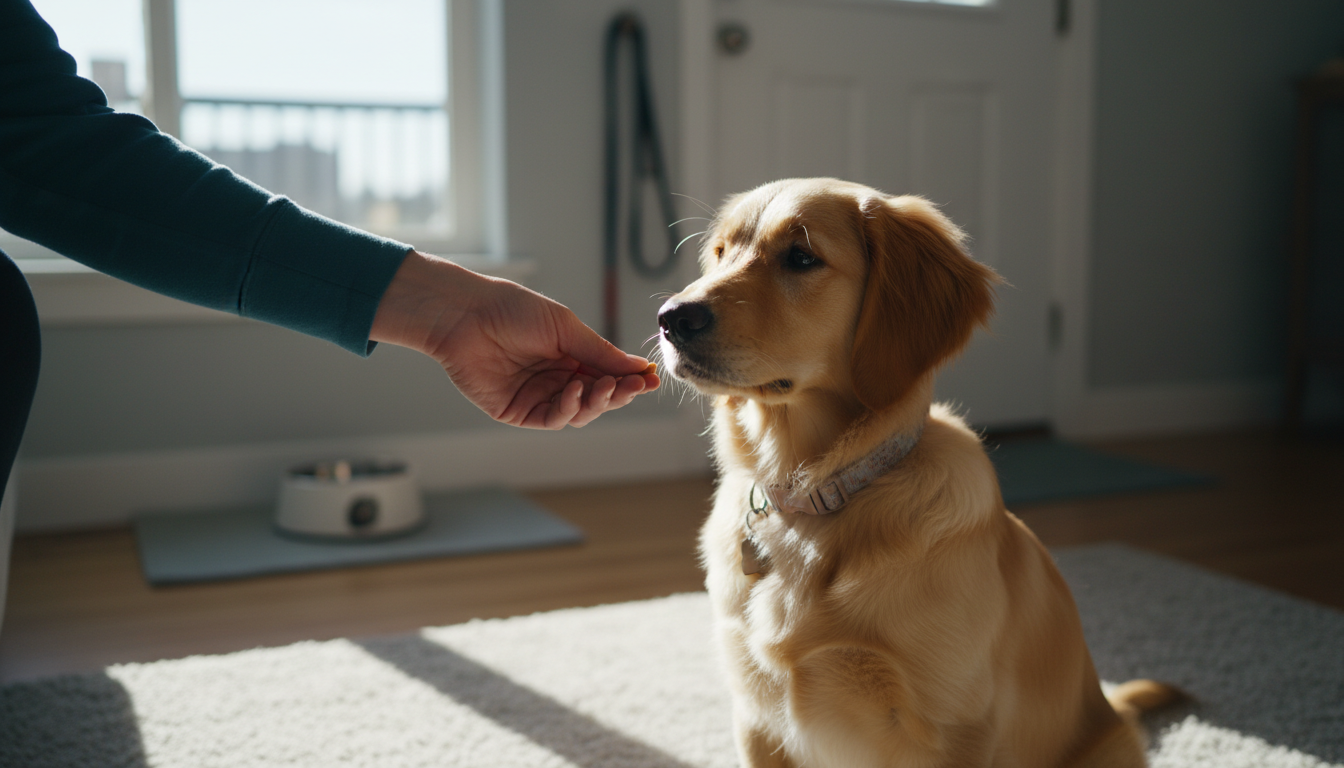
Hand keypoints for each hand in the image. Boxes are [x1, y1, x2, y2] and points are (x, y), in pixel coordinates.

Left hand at [370, 251, 658, 428]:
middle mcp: (557, 378)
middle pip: (598, 398)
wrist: (466, 315)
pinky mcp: (518, 412)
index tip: (650, 379)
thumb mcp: (566, 328)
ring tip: (603, 386)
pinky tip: (574, 391)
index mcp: (570, 356)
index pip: (607, 374)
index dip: (629, 379)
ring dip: (596, 402)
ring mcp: (538, 396)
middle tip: (633, 386)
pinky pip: (553, 419)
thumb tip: (638, 367)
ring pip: (579, 413)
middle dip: (618, 393)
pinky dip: (568, 409)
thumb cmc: (512, 311)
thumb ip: (600, 352)